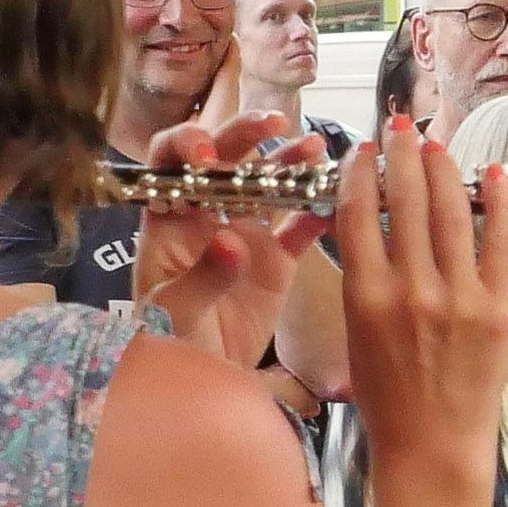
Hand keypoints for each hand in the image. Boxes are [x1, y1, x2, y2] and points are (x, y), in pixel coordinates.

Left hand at [133, 115, 324, 369]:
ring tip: (314, 149)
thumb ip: (201, 277)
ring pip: (268, 186)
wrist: (199, 382)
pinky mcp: (277, 262)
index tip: (207, 151)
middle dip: (245, 136)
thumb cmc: (167, 346)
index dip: (185, 145)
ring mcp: (245, 236)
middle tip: (274, 124)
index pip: (169, 164)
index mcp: (168, 222)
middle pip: (225, 162)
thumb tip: (230, 241)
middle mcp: (207, 218)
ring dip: (289, 163)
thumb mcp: (173, 314)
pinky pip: (301, 228)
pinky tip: (340, 198)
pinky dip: (321, 211)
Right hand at [336, 118, 507, 472]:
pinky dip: (499, 203)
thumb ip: (364, 278)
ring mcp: (458, 298)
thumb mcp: (356, 334)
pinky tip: (495, 173)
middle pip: (405, 201)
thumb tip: (368, 223)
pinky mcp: (497, 310)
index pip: (358, 212)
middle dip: (402, 155)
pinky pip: (500, 243)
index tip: (362, 149)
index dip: (360, 172)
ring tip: (435, 142)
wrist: (432, 449)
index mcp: (365, 296)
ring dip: (443, 169)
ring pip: (450, 213)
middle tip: (400, 127)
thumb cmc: (387, 398)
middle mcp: (410, 290)